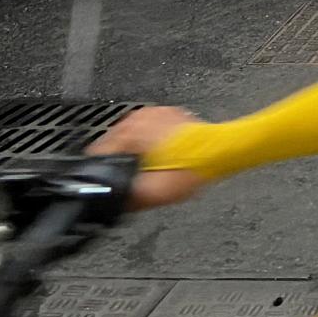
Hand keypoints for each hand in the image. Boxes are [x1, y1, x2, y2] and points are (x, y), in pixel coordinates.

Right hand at [88, 106, 207, 209]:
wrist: (219, 153)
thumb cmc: (192, 168)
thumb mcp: (152, 193)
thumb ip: (127, 198)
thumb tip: (114, 202)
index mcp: (129, 133)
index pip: (98, 152)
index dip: (104, 170)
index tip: (113, 179)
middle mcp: (138, 118)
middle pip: (114, 144)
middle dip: (121, 160)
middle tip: (138, 175)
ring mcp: (153, 113)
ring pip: (130, 136)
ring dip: (135, 150)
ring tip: (152, 165)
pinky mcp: (167, 114)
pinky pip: (148, 130)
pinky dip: (150, 142)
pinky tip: (163, 155)